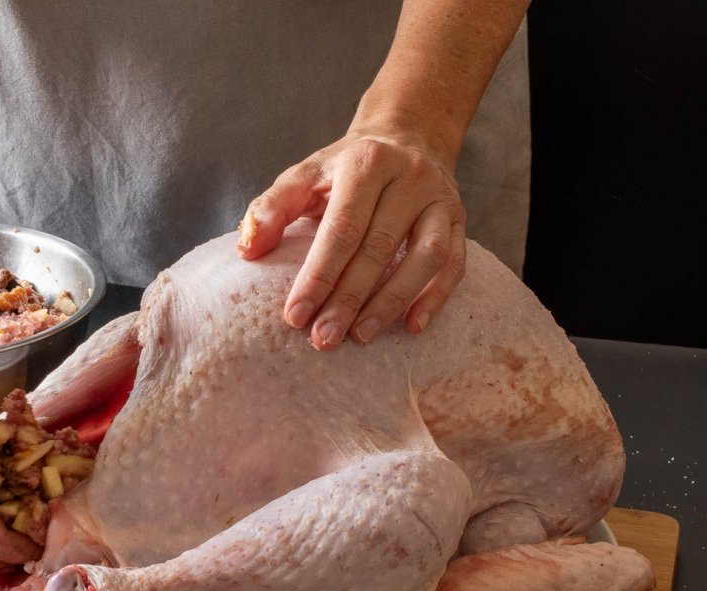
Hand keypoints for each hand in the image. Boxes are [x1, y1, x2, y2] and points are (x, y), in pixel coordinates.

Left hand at [237, 133, 466, 349]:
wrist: (405, 137)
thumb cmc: (344, 168)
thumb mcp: (304, 175)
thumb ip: (273, 207)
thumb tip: (247, 249)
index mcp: (365, 163)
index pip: (341, 228)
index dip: (318, 275)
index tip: (295, 316)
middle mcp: (408, 177)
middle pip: (378, 247)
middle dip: (348, 299)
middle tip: (323, 338)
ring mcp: (440, 198)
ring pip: (424, 257)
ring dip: (391, 302)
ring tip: (361, 336)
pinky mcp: (459, 219)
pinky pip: (455, 263)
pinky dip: (435, 297)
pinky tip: (412, 327)